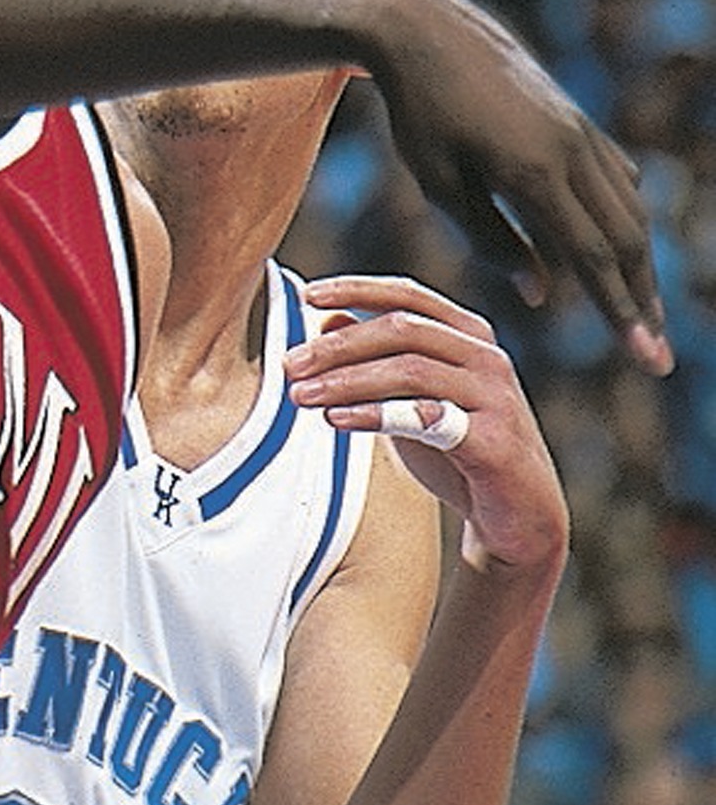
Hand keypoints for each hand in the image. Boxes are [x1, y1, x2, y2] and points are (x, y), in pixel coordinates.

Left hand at [288, 274, 568, 576]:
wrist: (515, 514)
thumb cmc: (456, 447)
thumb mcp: (408, 396)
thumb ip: (374, 358)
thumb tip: (325, 319)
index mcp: (467, 334)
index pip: (407, 295)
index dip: (356, 289)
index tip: (308, 295)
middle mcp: (485, 356)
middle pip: (401, 330)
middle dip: (338, 346)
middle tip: (290, 366)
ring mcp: (494, 396)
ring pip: (410, 370)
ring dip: (347, 381)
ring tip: (300, 396)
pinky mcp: (496, 440)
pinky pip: (428, 418)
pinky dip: (376, 414)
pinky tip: (336, 420)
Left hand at [365, 0, 668, 373]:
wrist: (426, 30)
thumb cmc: (418, 112)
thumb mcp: (441, 183)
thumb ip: (491, 239)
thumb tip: (542, 293)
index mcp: (534, 172)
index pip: (591, 257)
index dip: (621, 310)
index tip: (645, 355)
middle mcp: (571, 151)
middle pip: (625, 240)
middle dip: (642, 300)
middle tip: (655, 353)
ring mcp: (579, 131)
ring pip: (627, 209)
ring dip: (638, 263)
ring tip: (641, 309)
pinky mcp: (574, 118)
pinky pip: (614, 176)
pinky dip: (624, 215)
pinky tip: (621, 242)